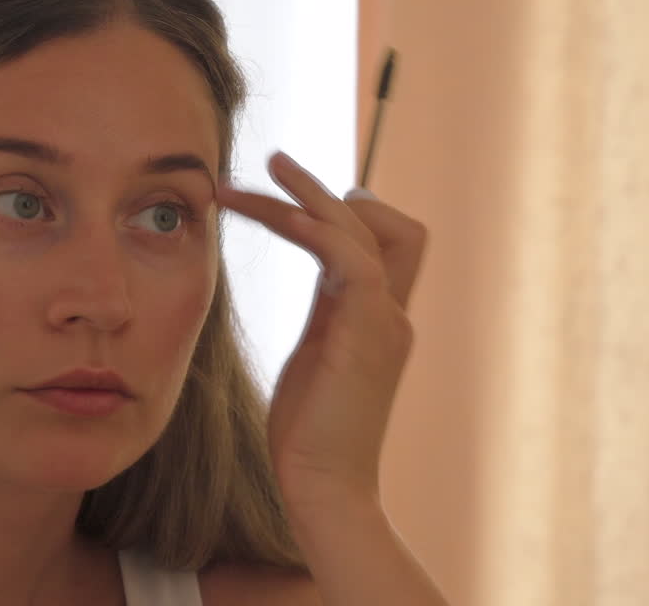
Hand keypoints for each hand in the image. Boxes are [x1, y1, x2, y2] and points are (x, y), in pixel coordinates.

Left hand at [217, 152, 425, 515]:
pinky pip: (349, 254)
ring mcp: (387, 320)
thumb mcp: (316, 356)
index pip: (384, 242)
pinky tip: (266, 214)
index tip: (292, 194)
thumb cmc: (308, 436)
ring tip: (254, 176)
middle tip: (272, 161)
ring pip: (366, 228)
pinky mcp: (369, 329)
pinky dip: (310, 225)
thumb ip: (325, 311)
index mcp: (380, 319)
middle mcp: (393, 313)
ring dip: (307, 196)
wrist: (323, 487)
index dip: (346, 211)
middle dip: (326, 189)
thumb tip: (319, 271)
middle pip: (388, 223)